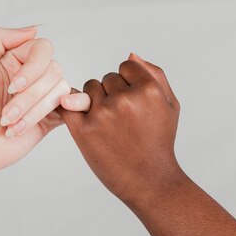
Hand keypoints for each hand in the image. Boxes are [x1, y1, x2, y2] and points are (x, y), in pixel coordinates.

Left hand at [0, 27, 85, 178]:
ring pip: (59, 91)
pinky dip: (67, 109)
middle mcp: (31, 75)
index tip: (12, 87)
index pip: (42, 48)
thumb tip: (33, 29)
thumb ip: (0, 38)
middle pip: (53, 70)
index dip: (33, 67)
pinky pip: (71, 107)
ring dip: (32, 112)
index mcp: (15, 59)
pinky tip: (51, 115)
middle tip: (5, 114)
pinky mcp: (50, 118)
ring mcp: (42, 97)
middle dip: (29, 96)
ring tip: (10, 125)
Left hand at [57, 53, 183, 205]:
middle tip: (122, 118)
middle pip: (106, 78)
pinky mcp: (83, 130)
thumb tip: (130, 55)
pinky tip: (73, 111)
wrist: (150, 181)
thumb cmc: (160, 142)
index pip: (125, 66)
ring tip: (109, 124)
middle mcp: (124, 98)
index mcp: (148, 89)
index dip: (128, 82)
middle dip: (112, 93)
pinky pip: (66, 104)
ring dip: (94, 101)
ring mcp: (102, 114)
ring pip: (88, 88)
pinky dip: (67, 104)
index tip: (132, 100)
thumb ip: (155, 74)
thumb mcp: (169, 105)